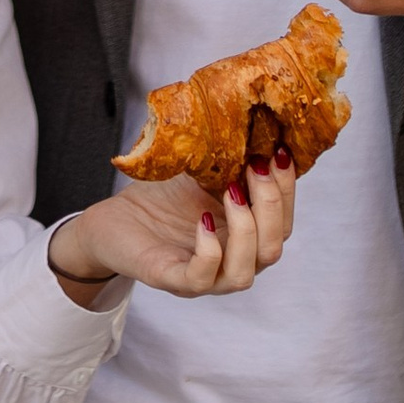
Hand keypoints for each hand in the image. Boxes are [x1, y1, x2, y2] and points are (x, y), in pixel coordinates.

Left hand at [49, 154, 299, 302]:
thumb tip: (263, 124)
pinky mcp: (171, 278)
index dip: (287, 190)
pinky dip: (209, 251)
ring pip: (245, 273)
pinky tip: (204, 220)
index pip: (283, 223)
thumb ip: (234, 160)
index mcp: (245, 236)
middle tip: (255, 166)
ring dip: (246, 230)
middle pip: (273, 249)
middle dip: (272, 206)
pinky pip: (201, 278)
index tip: (280, 152)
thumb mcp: (205, 172)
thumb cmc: (163, 197)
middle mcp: (231, 261)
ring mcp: (204, 277)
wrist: (115, 217)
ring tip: (231, 190)